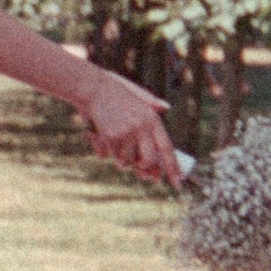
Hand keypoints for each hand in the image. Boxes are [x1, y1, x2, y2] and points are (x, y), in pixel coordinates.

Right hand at [82, 70, 183, 187]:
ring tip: (121, 146)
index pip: (167, 148)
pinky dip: (113, 154)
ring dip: (126, 161)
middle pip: (150, 161)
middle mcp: (142, 128)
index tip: (178, 182)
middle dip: (148, 171)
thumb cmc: (115, 91)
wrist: (93, 88)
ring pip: (129, 161)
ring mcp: (127, 134)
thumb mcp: (137, 95)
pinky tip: (109, 140)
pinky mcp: (112, 138)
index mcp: (152, 119)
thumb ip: (152, 104)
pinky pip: (114, 156)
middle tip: (148, 176)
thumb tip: (166, 107)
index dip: (173, 167)